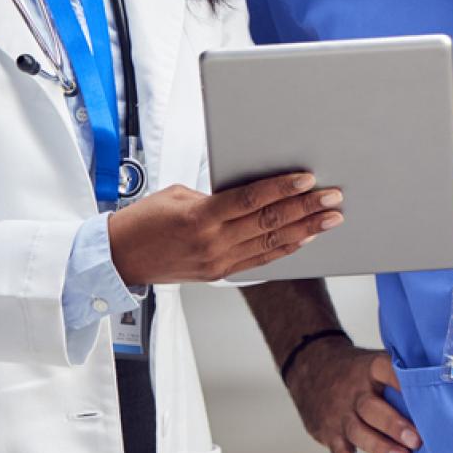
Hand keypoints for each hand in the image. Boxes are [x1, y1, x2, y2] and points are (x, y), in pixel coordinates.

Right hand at [107, 172, 342, 284]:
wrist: (119, 258)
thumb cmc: (144, 220)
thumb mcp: (179, 195)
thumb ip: (217, 195)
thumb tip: (253, 191)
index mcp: (200, 217)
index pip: (251, 200)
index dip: (282, 188)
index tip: (308, 179)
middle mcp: (213, 242)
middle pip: (269, 221)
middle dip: (306, 208)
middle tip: (333, 197)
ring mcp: (218, 261)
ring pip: (271, 242)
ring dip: (306, 229)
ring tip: (331, 218)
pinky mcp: (219, 274)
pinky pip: (260, 260)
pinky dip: (286, 248)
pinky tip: (306, 238)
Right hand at [287, 341, 418, 452]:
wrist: (310, 369)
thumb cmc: (355, 371)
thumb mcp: (372, 361)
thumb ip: (398, 372)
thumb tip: (440, 382)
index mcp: (368, 369)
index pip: (384, 369)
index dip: (401, 380)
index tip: (421, 390)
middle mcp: (353, 392)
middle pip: (371, 408)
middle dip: (394, 425)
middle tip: (416, 440)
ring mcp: (339, 414)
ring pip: (358, 432)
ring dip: (380, 447)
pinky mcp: (329, 434)